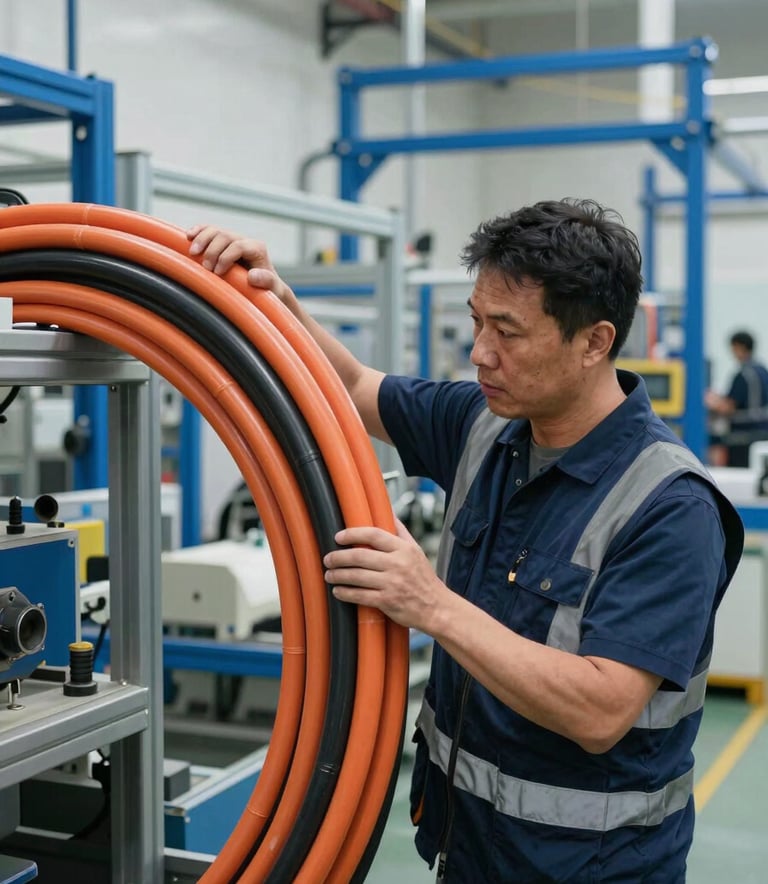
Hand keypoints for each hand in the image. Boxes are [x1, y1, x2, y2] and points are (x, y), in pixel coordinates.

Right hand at [186, 225, 294, 303]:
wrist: (264, 289)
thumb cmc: (270, 292)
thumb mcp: (274, 290)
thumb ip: (268, 281)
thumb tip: (252, 275)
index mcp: (257, 249)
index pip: (239, 245)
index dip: (225, 256)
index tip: (217, 273)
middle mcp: (245, 241)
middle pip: (224, 236)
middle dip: (212, 251)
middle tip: (206, 269)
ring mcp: (232, 240)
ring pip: (214, 231)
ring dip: (201, 240)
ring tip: (193, 254)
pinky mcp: (221, 243)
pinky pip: (208, 231)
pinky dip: (198, 232)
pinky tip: (188, 237)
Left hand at [323, 518, 446, 631]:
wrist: (437, 608)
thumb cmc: (424, 578)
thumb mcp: (416, 551)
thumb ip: (401, 532)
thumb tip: (388, 513)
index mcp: (404, 549)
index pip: (374, 535)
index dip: (353, 534)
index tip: (339, 537)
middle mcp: (398, 564)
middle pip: (360, 556)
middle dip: (339, 557)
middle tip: (328, 559)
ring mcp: (392, 583)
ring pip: (356, 576)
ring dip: (338, 575)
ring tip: (329, 574)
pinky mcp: (387, 601)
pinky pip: (360, 595)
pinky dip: (345, 593)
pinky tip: (338, 591)